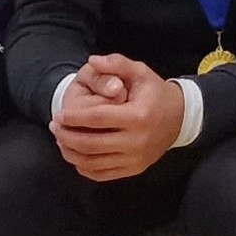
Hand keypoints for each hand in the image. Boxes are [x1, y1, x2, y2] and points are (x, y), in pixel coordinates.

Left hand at [52, 52, 186, 182]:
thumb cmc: (155, 93)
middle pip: (90, 144)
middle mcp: (137, 142)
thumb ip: (116, 64)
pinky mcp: (133, 170)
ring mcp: (135, 159)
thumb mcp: (140, 72)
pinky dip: (83, 166)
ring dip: (70, 152)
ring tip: (61, 140)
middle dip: (66, 136)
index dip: (74, 118)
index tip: (59, 115)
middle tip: (55, 127)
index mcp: (138, 116)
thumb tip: (92, 61)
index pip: (97, 119)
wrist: (180, 118)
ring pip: (92, 163)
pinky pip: (100, 174)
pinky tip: (75, 154)